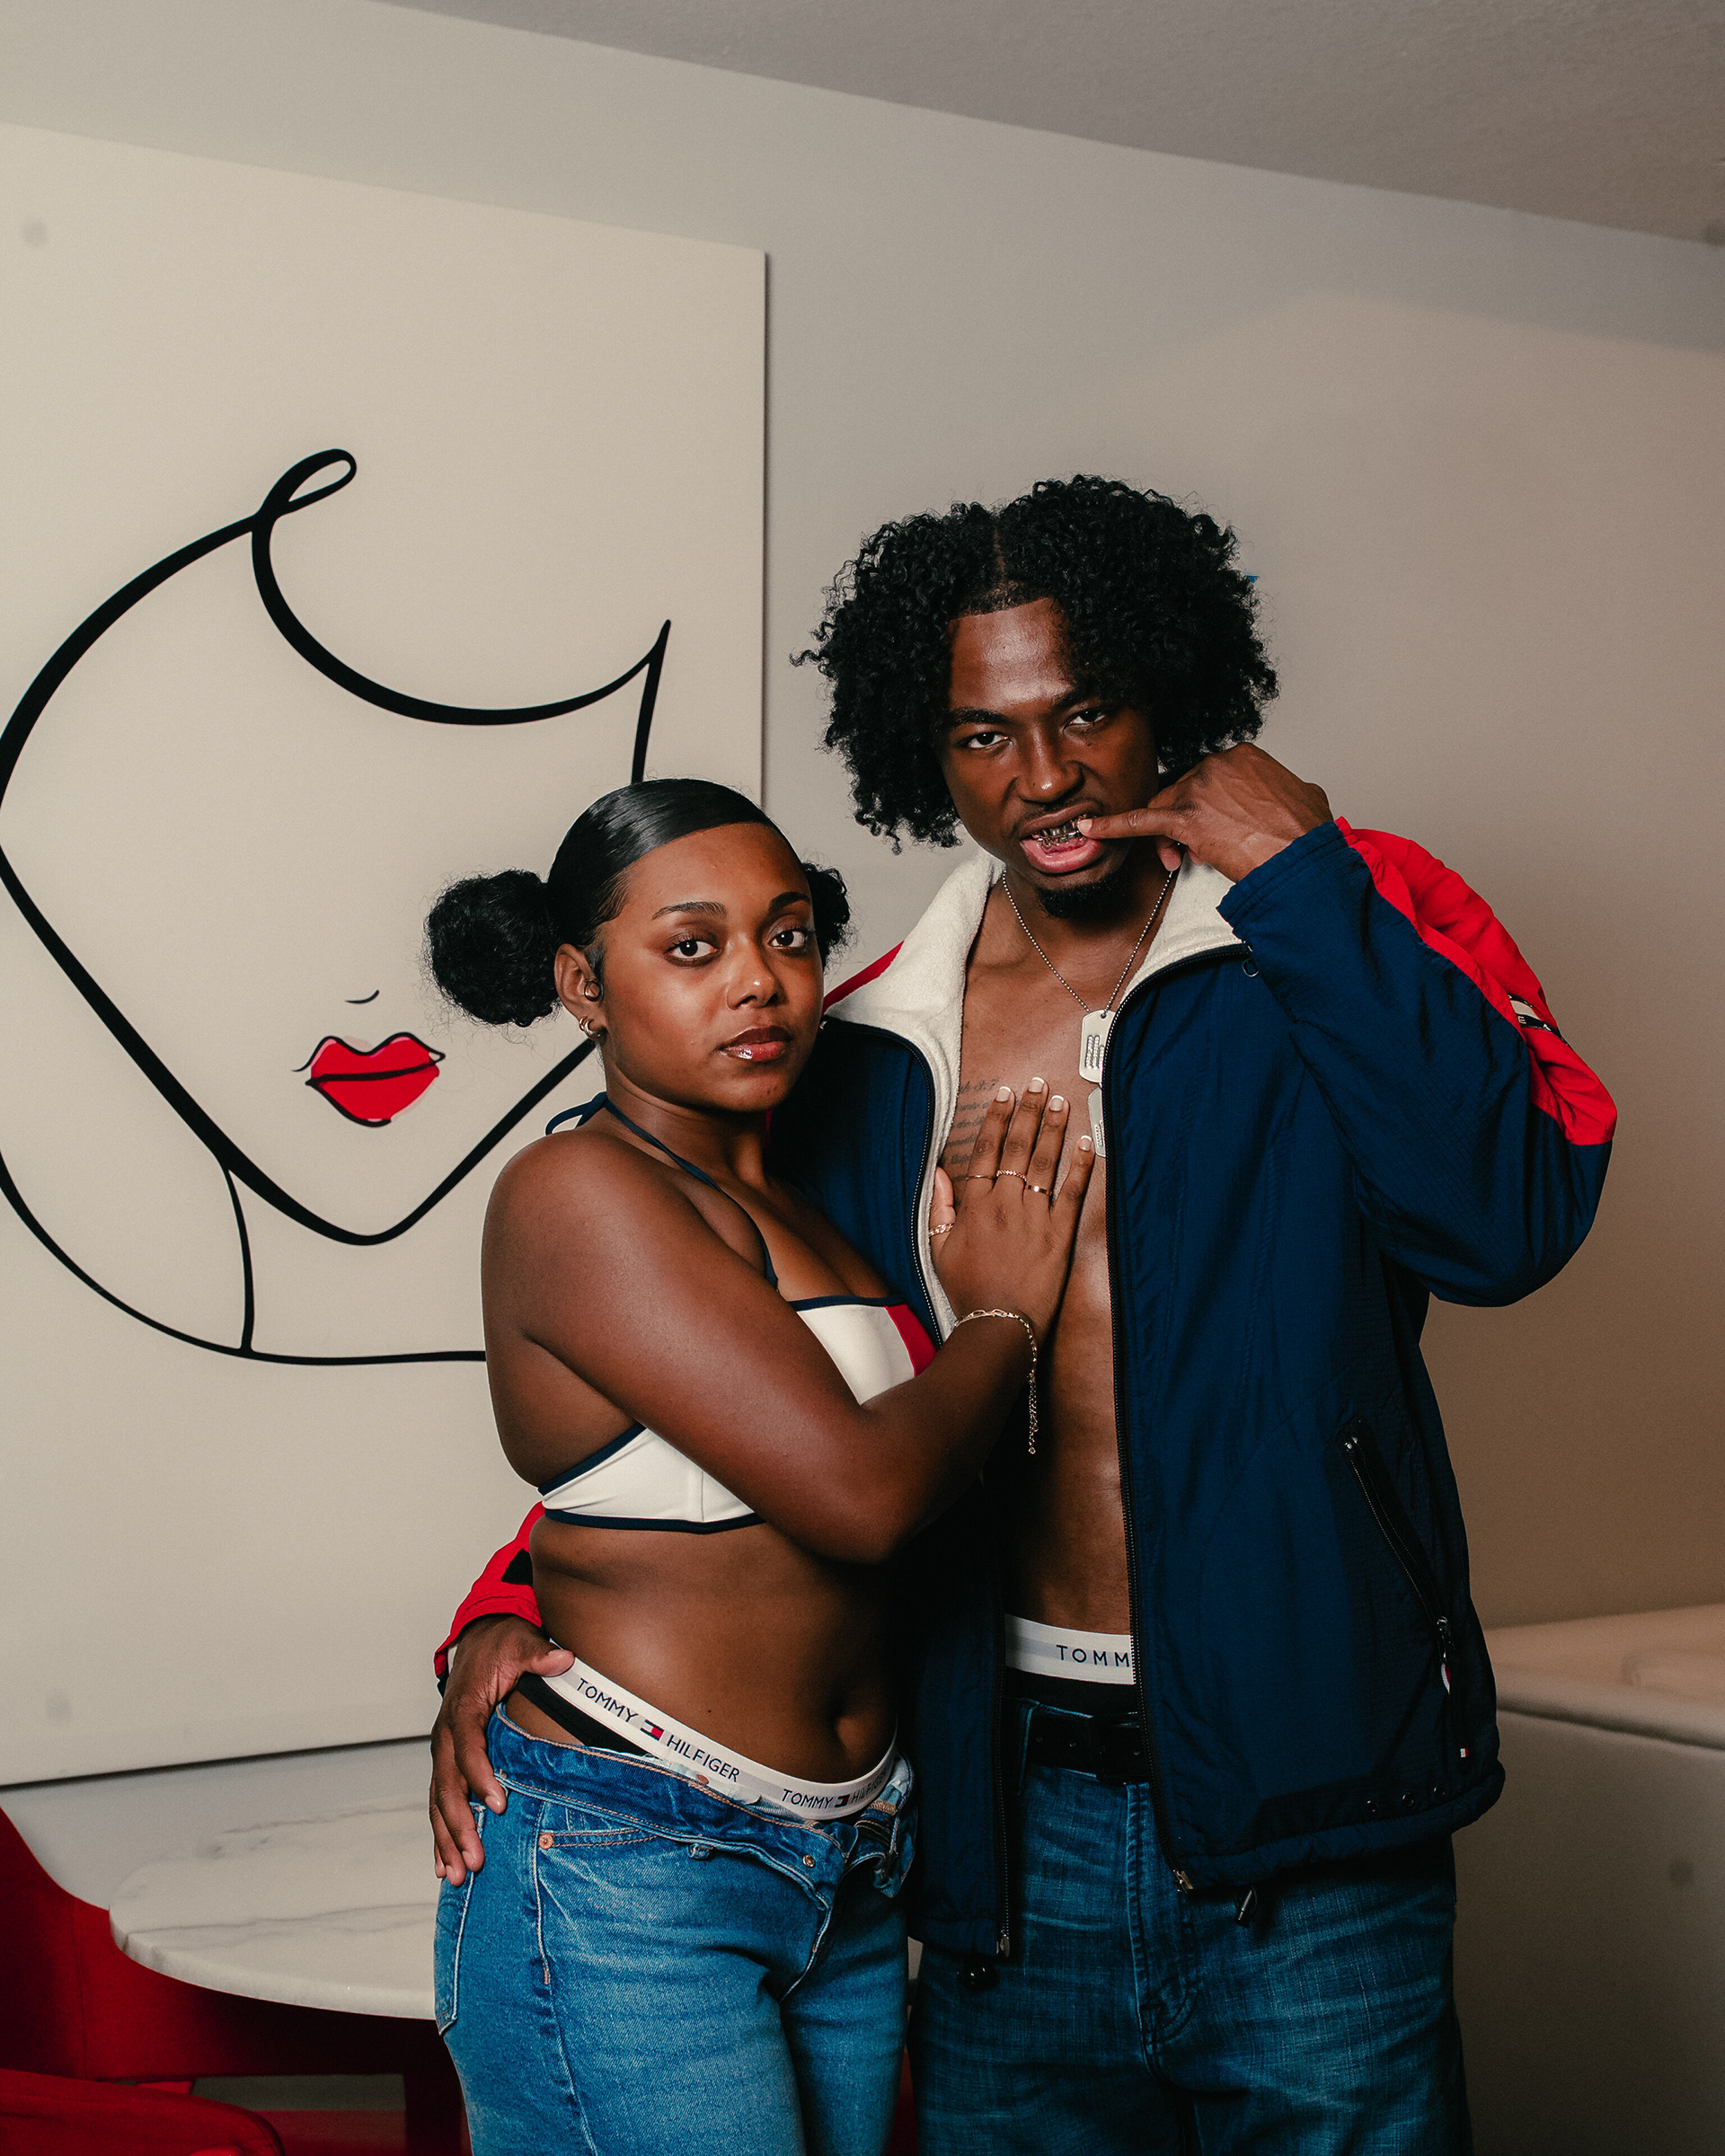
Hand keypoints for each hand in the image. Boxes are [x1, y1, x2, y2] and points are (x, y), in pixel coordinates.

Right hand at [429, 1615, 572, 1882]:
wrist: (481, 1637)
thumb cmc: (503, 1644)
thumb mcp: (522, 1641)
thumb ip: (540, 1654)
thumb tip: (563, 1658)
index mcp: (465, 1708)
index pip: (468, 1747)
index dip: (480, 1776)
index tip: (498, 1805)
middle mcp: (446, 1733)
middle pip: (447, 1785)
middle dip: (458, 1825)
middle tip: (474, 1860)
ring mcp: (443, 1749)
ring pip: (439, 1800)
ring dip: (445, 1839)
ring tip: (456, 1875)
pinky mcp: (447, 1760)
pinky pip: (439, 1800)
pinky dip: (439, 1832)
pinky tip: (442, 1864)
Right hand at [930, 1080, 1094, 1341]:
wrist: (999, 1325)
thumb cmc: (968, 1290)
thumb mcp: (939, 1249)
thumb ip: (940, 1207)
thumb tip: (939, 1173)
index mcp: (975, 1206)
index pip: (986, 1150)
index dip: (997, 1120)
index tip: (1005, 1094)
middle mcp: (1005, 1204)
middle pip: (1019, 1148)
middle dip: (1029, 1112)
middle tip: (1038, 1084)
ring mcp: (1035, 1218)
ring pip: (1046, 1163)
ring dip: (1054, 1128)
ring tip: (1061, 1102)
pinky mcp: (1059, 1235)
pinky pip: (1072, 1193)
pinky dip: (1081, 1167)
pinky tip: (1088, 1143)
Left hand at [1077, 744, 1329, 881]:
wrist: (1301, 861)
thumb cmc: (1305, 836)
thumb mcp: (1304, 797)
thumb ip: (1285, 789)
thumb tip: (1286, 796)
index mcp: (1242, 756)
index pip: (1205, 779)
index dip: (1204, 806)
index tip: (1213, 827)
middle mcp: (1216, 766)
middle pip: (1180, 793)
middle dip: (1183, 822)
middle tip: (1192, 848)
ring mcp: (1198, 790)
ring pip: (1163, 809)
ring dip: (1166, 836)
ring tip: (1179, 858)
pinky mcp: (1184, 819)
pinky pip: (1138, 820)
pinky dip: (1112, 825)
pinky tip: (1090, 829)